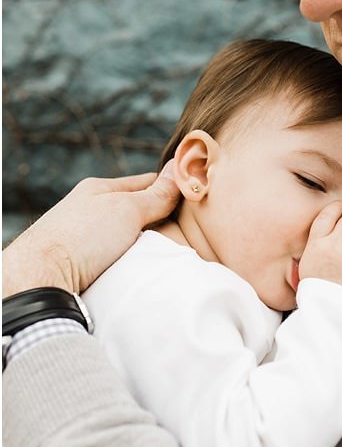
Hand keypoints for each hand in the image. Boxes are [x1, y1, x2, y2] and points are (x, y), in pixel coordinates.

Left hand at [3, 166, 182, 296]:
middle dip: (161, 219)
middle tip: (188, 230)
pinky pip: (117, 255)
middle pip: (137, 210)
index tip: (194, 198)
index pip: (146, 182)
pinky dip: (132, 259)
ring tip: (168, 252)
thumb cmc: (82, 237)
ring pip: (128, 234)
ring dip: (146, 242)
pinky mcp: (82, 260)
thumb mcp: (127, 209)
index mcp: (98, 189)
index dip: (171, 189)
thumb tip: (180, 169)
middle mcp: (89, 209)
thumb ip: (157, 194)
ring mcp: (85, 235)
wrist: (41, 277)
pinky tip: (142, 266)